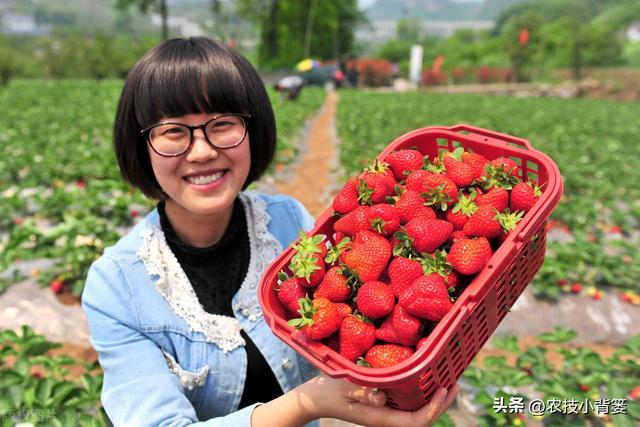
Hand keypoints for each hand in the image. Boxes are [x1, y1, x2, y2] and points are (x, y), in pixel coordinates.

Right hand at [299, 374, 459, 426]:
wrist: (315, 399)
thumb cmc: (328, 391)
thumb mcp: (343, 387)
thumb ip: (362, 391)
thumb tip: (381, 397)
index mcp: (381, 418)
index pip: (416, 421)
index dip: (434, 407)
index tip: (444, 388)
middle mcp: (387, 419)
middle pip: (422, 419)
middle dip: (441, 404)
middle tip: (455, 384)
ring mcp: (385, 414)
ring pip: (417, 413)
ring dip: (434, 400)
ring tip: (447, 382)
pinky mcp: (382, 406)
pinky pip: (408, 405)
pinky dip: (421, 394)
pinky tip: (425, 380)